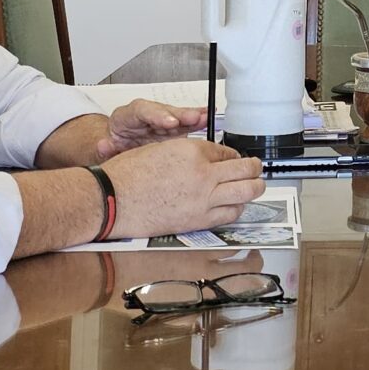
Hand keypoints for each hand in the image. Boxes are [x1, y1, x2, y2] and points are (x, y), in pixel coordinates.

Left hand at [92, 98, 207, 156]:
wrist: (115, 148)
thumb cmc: (112, 145)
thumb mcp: (103, 148)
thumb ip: (104, 147)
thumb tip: (104, 145)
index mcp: (127, 116)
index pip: (142, 111)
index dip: (157, 115)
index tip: (170, 123)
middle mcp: (146, 116)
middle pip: (164, 111)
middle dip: (180, 114)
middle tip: (195, 118)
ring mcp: (160, 122)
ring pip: (177, 117)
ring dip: (192, 118)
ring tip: (206, 118)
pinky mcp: (171, 131)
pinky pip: (184, 125)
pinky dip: (196, 123)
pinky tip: (208, 121)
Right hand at [102, 138, 263, 239]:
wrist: (112, 200)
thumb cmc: (127, 175)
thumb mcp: (161, 149)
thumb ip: (188, 153)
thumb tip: (206, 158)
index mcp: (192, 150)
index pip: (227, 151)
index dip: (232, 155)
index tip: (233, 159)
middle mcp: (203, 173)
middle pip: (246, 169)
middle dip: (254, 168)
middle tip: (256, 169)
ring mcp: (204, 199)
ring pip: (246, 192)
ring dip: (254, 188)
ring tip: (255, 186)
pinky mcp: (199, 220)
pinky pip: (231, 213)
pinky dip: (238, 207)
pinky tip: (235, 205)